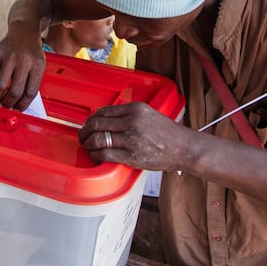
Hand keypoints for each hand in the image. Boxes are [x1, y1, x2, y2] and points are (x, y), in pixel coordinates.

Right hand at [0, 30, 45, 110]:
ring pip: (0, 85)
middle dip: (9, 103)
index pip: (30, 92)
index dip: (23, 104)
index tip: (18, 109)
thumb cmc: (31, 52)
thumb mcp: (38, 65)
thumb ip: (31, 82)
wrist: (24, 32)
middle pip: (15, 91)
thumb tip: (19, 103)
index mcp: (37, 66)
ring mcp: (9, 57)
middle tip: (6, 105)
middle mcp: (24, 61)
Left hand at [78, 102, 192, 170]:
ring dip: (89, 143)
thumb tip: (108, 119)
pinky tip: (96, 156)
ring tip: (88, 146)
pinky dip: (96, 155)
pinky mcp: (131, 155)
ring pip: (99, 139)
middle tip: (83, 136)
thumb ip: (130, 114)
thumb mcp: (149, 114)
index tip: (89, 124)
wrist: (183, 147)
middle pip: (97, 123)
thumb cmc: (168, 133)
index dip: (92, 119)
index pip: (104, 111)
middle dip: (85, 131)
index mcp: (135, 109)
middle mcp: (132, 121)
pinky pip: (105, 154)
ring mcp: (131, 138)